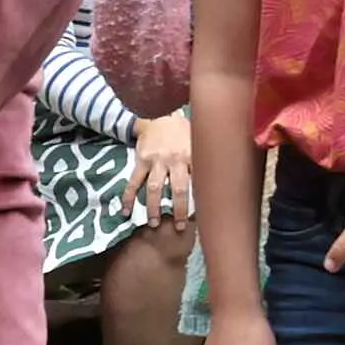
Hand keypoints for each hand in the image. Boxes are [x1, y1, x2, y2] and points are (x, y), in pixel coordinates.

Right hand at [128, 111, 195, 225]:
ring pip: (155, 188)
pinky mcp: (141, 160)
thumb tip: (218, 184)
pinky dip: (128, 197)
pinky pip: (134, 181)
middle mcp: (175, 159)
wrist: (159, 117)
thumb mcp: (198, 143)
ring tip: (153, 224)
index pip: (199, 181)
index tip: (205, 216)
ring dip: (154, 207)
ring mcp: (157, 160)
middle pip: (178, 188)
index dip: (202, 199)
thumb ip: (203, 162)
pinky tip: (126, 211)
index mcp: (192, 155)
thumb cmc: (183, 134)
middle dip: (178, 209)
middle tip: (179, 227)